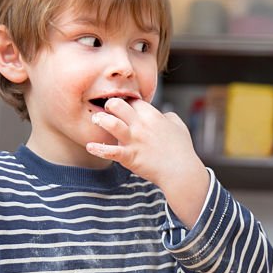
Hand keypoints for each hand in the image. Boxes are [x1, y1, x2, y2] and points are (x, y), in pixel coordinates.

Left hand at [87, 98, 208, 226]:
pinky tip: (90, 147)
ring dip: (100, 120)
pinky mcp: (130, 157)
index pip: (132, 101)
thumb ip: (169, 117)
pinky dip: (98, 149)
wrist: (181, 172)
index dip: (126, 102)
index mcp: (152, 116)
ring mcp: (134, 141)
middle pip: (117, 105)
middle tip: (107, 110)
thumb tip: (162, 115)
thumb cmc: (182, 150)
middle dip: (110, 104)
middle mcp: (141, 125)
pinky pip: (110, 152)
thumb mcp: (179, 127)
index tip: (123, 106)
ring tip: (96, 120)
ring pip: (111, 123)